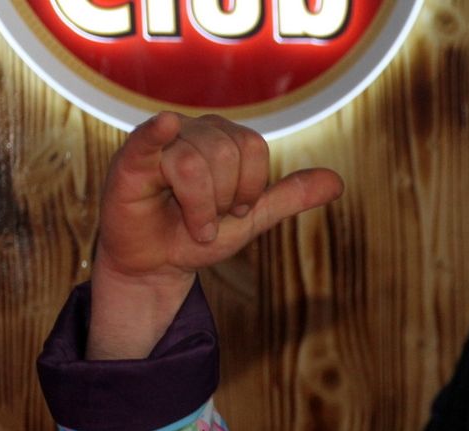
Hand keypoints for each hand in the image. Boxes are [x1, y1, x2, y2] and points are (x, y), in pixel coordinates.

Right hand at [87, 112, 343, 358]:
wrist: (156, 266)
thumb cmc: (195, 235)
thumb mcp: (251, 218)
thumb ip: (289, 197)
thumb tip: (338, 182)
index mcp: (222, 136)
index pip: (253, 147)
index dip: (248, 187)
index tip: (232, 210)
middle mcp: (192, 129)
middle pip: (226, 153)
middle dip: (221, 200)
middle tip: (204, 218)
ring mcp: (159, 141)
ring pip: (194, 162)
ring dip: (198, 209)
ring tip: (188, 220)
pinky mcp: (130, 160)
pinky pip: (150, 138)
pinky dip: (159, 132)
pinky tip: (165, 126)